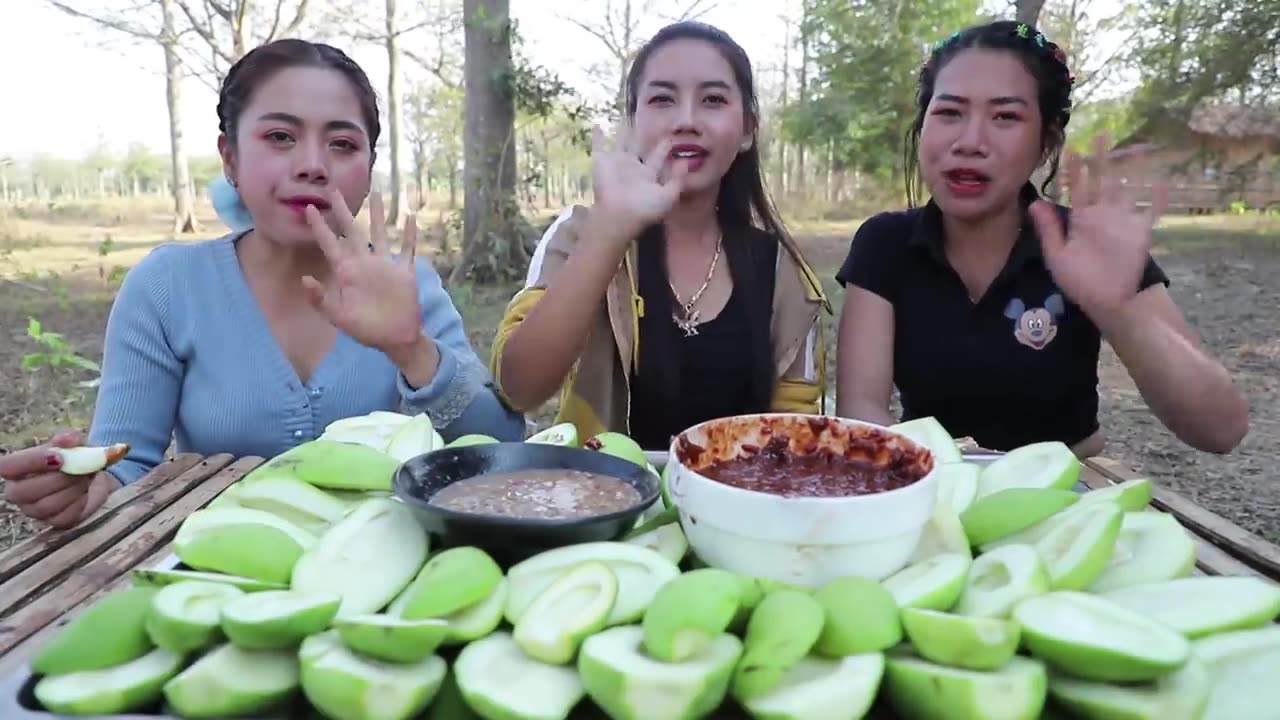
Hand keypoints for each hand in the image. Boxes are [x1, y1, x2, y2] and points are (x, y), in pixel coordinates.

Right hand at [0, 430, 121, 528]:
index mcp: (16, 469)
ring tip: (85, 477)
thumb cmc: (75, 456)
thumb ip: (69, 438)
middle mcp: (18, 492)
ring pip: (46, 506)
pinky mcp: (55, 521)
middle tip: (79, 468)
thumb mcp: (74, 442)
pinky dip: (80, 502)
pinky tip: (85, 491)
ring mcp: (35, 510)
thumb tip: (67, 439)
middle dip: (58, 479)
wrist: (94, 475)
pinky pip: (64, 516)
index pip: (6, 467)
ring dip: (72, 489)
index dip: (31, 462)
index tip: (58, 456)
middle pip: (24, 492)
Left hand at [302, 191, 423, 355]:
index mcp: (347, 272)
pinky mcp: (404, 271)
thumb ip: (321, 299)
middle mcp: (364, 263)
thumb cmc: (366, 330)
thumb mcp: (338, 317)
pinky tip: (410, 218)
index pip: (330, 244)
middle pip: (352, 230)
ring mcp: (385, 265)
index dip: (319, 226)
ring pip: (380, 233)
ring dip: (378, 214)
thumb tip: (305, 279)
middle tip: (333, 190)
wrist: (395, 338)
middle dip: (343, 211)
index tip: (308, 207)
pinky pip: (407, 249)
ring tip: (377, 193)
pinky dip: (409, 234)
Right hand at [589, 123, 689, 237]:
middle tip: (647, 119)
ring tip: (625, 117)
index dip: (664, 148)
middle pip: (639, 146)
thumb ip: (678, 180)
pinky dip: (597, 135)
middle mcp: (633, 168)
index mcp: (648, 176)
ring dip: (622, 131)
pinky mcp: (602, 162)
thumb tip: (686, 162)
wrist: (618, 215)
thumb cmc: (644, 209)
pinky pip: (598, 145)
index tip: (670, 136)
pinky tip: (597, 124)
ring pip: (621, 142)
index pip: (658, 158)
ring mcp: (617, 164)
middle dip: (643, 134)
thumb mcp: (668, 197)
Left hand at [1030, 132, 1169, 318]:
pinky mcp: (1141, 233)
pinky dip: (1157, 199)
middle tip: (1101, 133)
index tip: (1071, 147)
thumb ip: (1049, 229)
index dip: (1075, 168)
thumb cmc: (1080, 282)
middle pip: (1103, 180)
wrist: (1106, 302)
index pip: (1077, 187)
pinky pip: (1151, 212)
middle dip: (1102, 158)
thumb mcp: (1058, 255)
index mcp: (1081, 219)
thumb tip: (1035, 202)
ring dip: (1132, 169)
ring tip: (1135, 147)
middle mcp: (1103, 215)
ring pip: (1128, 189)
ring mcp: (1124, 222)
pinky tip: (1162, 181)